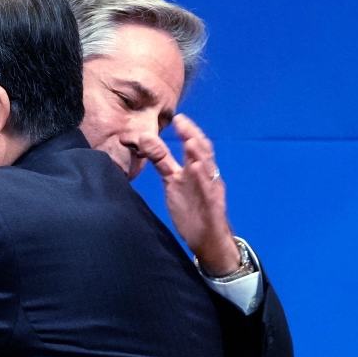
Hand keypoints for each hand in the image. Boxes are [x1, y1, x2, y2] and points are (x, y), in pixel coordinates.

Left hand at [137, 114, 239, 275]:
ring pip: (208, 169)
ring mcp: (211, 190)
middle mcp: (207, 176)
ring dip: (200, 154)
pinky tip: (196, 168)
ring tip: (190, 140)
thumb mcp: (173, 180)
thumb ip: (161, 160)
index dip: (188, 131)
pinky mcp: (213, 206)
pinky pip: (209, 191)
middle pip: (203, 152)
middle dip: (194, 136)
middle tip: (182, 122)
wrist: (206, 239)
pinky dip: (204, 179)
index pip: (195, 146)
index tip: (177, 117)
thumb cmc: (191, 207)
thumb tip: (144, 138)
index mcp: (197, 169)